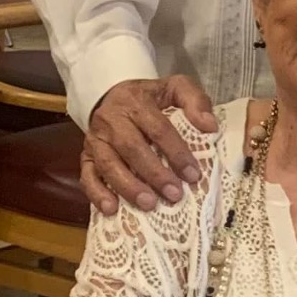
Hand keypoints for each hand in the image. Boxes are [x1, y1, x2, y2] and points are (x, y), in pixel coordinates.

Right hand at [83, 75, 217, 214]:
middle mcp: (112, 119)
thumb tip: (210, 126)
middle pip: (132, 148)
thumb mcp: (175, 87)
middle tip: (174, 194)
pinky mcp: (85, 154)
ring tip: (149, 204)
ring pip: (108, 164)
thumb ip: (195, 101)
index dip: (176, 152)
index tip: (193, 174)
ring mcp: (96, 138)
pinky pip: (87, 176)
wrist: (114, 94)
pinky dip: (97, 193)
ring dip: (128, 187)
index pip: (158, 128)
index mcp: (136, 101)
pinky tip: (111, 209)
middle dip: (154, 174)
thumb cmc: (151, 97)